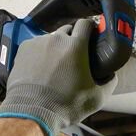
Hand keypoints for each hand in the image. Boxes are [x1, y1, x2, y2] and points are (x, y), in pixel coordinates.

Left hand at [0, 18, 116, 135]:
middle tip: (74, 56)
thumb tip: (111, 74)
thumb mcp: (96, 98)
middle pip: (68, 30)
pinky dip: (40, 52)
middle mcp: (56, 39)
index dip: (90, 28)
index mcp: (76, 46)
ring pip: (51, 38)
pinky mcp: (24, 48)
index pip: (86, 23)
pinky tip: (41, 67)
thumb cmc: (64, 105)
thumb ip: (109, 82)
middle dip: (72, 39)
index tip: (92, 35)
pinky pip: (36, 45)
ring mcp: (38, 42)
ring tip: (56, 65)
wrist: (32, 112)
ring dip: (56, 47)